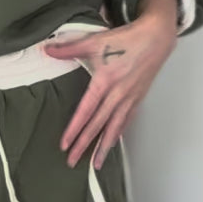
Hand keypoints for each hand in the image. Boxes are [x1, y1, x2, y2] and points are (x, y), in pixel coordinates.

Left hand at [42, 0, 179, 168]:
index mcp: (105, 82)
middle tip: (73, 162)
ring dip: (104, 147)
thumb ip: (68, 48)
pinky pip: (126, 121)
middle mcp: (118, 94)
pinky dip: (118, 134)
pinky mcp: (138, 98)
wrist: (156, 37)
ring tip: (95, 164)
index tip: (65, 145)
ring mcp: (130, 98)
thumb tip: (46, 49)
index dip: (74, 130)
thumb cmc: (126, 39)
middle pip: (98, 125)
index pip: (86, 112)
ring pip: (114, 128)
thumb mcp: (94, 41)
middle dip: (85, 145)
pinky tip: (112, 142)